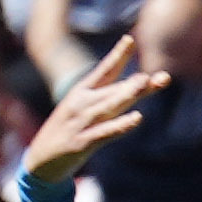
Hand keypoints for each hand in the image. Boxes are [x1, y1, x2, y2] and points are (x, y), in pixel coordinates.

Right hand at [24, 40, 169, 181]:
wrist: (40, 162)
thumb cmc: (69, 132)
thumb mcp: (87, 111)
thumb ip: (113, 98)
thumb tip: (141, 84)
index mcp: (81, 93)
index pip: (103, 71)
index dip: (117, 56)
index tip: (130, 39)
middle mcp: (81, 104)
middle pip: (114, 90)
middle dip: (137, 84)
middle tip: (161, 77)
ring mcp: (81, 123)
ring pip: (109, 107)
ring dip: (127, 96)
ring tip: (146, 85)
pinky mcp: (81, 142)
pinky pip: (104, 132)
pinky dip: (120, 125)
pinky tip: (137, 119)